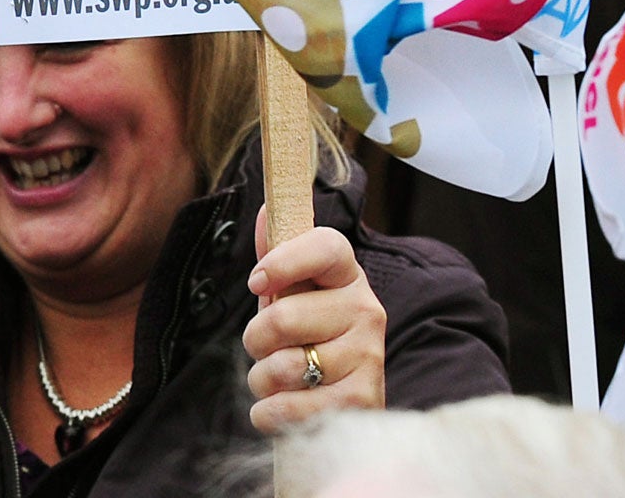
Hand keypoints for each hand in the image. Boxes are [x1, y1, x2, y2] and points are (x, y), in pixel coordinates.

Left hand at [242, 207, 385, 434]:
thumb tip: (266, 211)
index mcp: (347, 274)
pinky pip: (290, 408)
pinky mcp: (363, 401)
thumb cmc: (308, 332)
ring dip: (262, 378)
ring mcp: (369, 357)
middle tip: (264, 346)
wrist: (343, 396)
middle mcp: (366, 310)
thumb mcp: (290, 291)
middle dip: (255, 338)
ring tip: (277, 377)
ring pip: (283, 366)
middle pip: (283, 318)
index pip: (325, 247)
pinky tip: (282, 405)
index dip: (284, 261)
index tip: (256, 282)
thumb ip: (277, 254)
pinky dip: (269, 412)